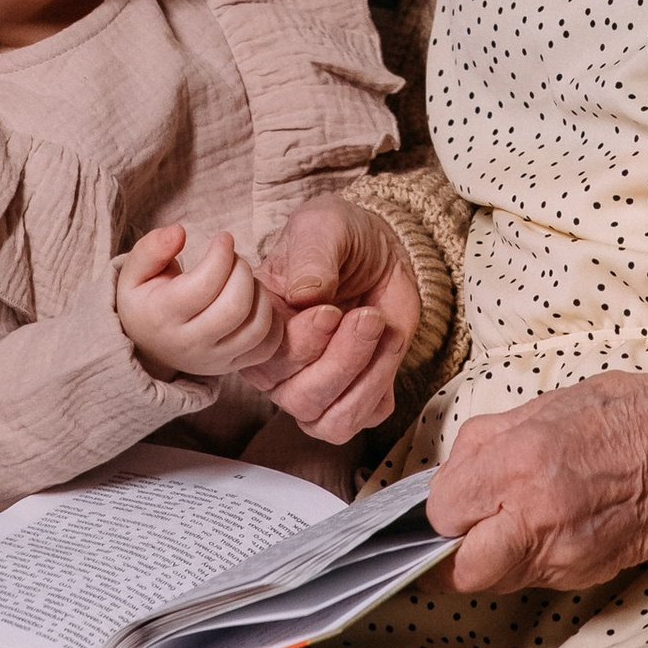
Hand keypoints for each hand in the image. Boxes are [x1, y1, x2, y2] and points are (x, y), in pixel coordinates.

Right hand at [116, 226, 297, 385]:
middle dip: (242, 271)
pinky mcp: (232, 366)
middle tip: (234, 259)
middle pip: (235, 306)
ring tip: (244, 280)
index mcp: (162, 317)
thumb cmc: (145, 302)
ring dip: (259, 293)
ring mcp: (213, 359)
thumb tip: (179, 232)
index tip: (223, 238)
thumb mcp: (133, 273)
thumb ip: (152, 249)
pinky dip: (271, 320)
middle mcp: (189, 343)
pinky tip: (255, 302)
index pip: (204, 284)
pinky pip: (267, 347)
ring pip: (256, 327)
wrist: (147, 348)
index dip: (221, 254)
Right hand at [252, 197, 423, 441]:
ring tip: (383, 328)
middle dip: (342, 359)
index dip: (301, 344)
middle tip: (368, 315)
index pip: (267, 361)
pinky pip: (364, 417)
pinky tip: (390, 341)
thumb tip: (304, 294)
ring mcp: (314, 387)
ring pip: (331, 420)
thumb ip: (311, 257)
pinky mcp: (354, 395)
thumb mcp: (323, 227)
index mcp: (257, 327)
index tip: (329, 310)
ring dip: (366, 378)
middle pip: (300, 398)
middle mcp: (278, 368)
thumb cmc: (338, 237)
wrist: (378, 250)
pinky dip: (382, 384)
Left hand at [427, 372, 647, 593]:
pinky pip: (530, 577)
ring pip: (493, 579)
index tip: (452, 498)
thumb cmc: (634, 416)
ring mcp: (562, 553)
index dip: (441, 506)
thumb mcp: (550, 403)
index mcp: (521, 460)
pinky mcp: (583, 573)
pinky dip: (525, 559)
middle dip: (454, 549)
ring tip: (511, 521)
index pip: (443, 510)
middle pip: (461, 567)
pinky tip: (545, 528)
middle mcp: (536, 514)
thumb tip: (453, 473)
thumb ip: (491, 441)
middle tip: (466, 525)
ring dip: (489, 557)